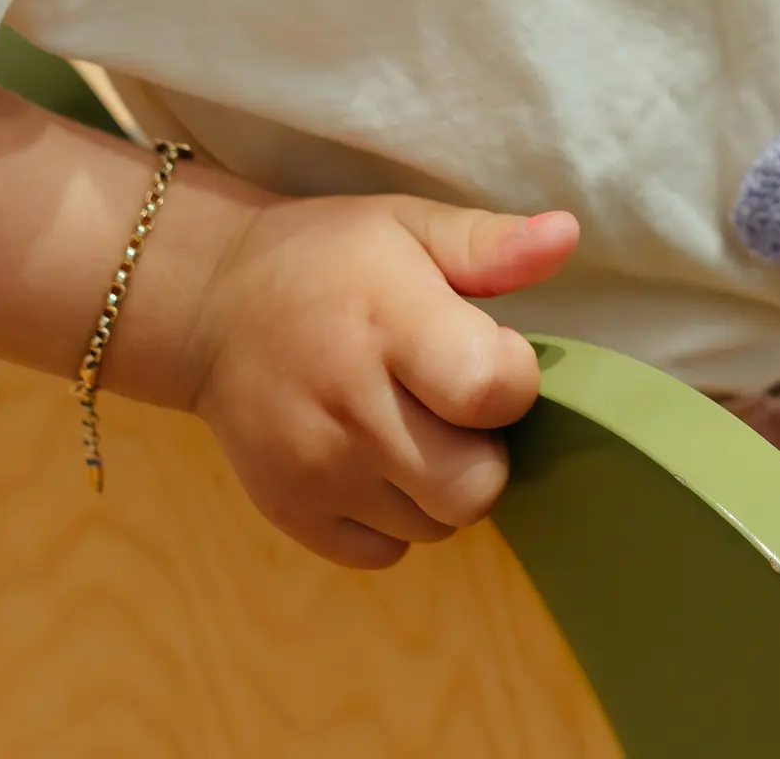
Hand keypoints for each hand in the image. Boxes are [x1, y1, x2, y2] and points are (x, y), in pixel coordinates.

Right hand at [170, 194, 578, 566]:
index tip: (488, 350)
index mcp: (387, 323)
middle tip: (454, 406)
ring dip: (442, 486)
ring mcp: (314, 470)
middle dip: (485, 449)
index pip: (490, 392)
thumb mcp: (409, 226)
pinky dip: (395, 518)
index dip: (513, 379)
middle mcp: (349, 407)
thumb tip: (567, 237)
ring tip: (413, 429)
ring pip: (436, 525)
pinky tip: (375, 463)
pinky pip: (385, 552)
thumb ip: (491, 244)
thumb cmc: (329, 259)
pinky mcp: (290, 513)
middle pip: (473, 486)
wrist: (211, 304)